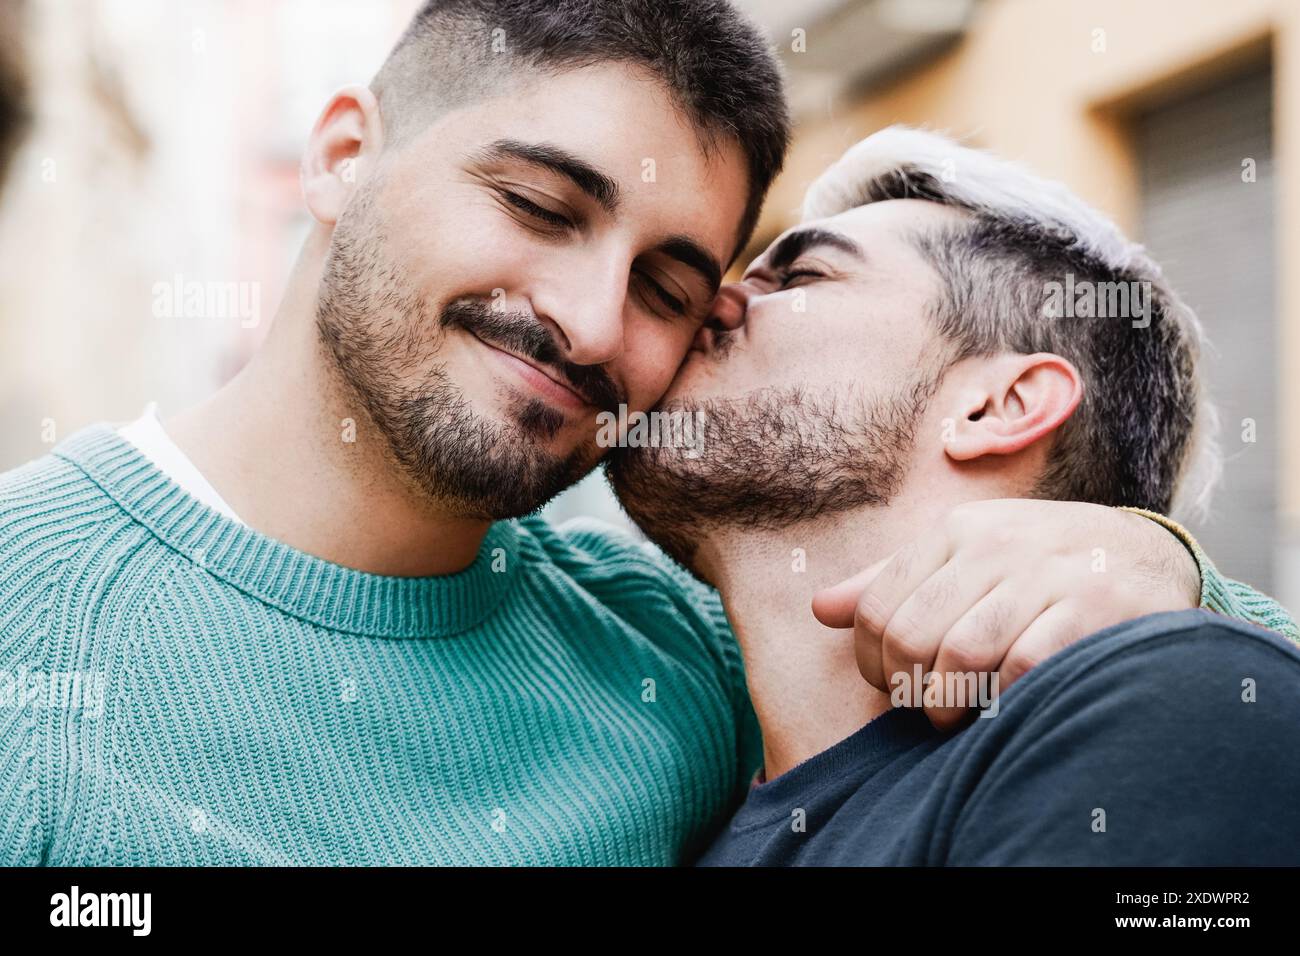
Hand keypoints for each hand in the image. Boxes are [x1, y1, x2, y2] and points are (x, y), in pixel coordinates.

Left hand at [811, 499, 1200, 729]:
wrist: (1145, 553)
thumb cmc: (1035, 566)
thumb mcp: (962, 556)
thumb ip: (891, 582)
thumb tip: (820, 609)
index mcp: (955, 533)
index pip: (877, 608)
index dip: (873, 663)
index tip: (892, 685)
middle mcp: (996, 545)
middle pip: (911, 636)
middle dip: (907, 690)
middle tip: (926, 710)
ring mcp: (1047, 574)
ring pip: (960, 655)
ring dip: (948, 705)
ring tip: (958, 716)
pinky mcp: (1094, 608)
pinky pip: (1023, 668)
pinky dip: (1005, 699)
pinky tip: (1007, 706)